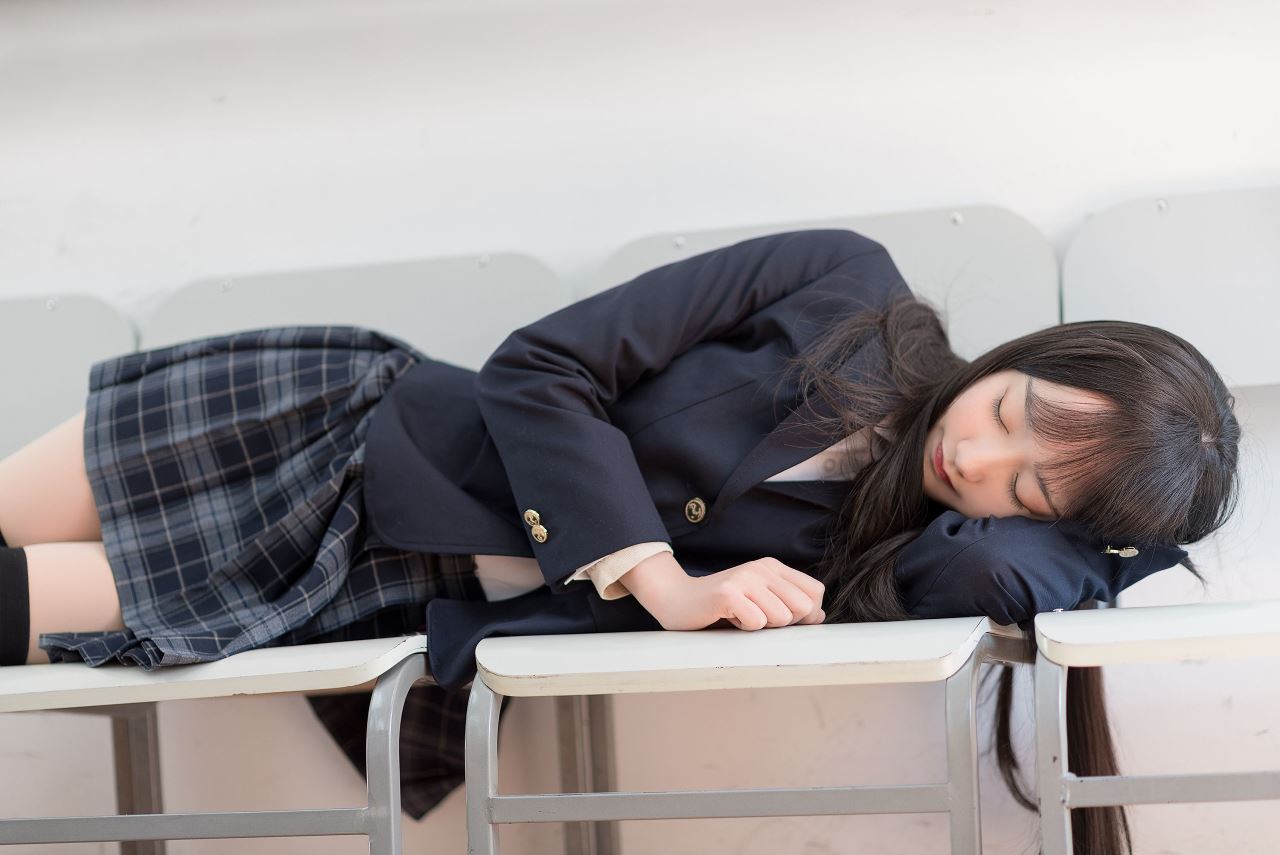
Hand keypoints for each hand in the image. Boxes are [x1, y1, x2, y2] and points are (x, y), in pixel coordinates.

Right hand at [624, 553, 825, 630]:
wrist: (676, 599)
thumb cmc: (721, 605)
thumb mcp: (760, 600)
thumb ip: (789, 604)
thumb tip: (819, 615)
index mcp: (773, 567)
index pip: (815, 592)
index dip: (807, 614)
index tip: (783, 618)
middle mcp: (762, 568)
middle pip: (803, 607)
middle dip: (785, 622)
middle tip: (759, 618)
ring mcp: (744, 578)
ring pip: (781, 617)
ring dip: (761, 626)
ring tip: (741, 616)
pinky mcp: (728, 593)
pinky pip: (756, 622)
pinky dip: (744, 628)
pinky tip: (729, 617)